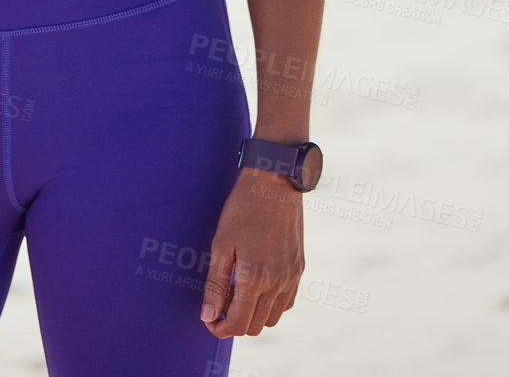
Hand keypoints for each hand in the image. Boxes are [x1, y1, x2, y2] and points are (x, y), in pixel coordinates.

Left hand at [200, 168, 304, 337]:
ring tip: (238, 290)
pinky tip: (258, 285)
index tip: (209, 317)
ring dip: (253, 314)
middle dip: (234, 321)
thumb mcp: (221, 244)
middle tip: (222, 299)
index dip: (219, 327)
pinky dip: (271, 305)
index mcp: (254, 279)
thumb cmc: (243, 208)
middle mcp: (277, 284)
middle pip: (254, 326)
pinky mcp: (299, 268)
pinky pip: (286, 303)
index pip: (237, 325)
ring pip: (272, 319)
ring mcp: (292, 277)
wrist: (275, 180)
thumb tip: (208, 317)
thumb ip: (215, 285)